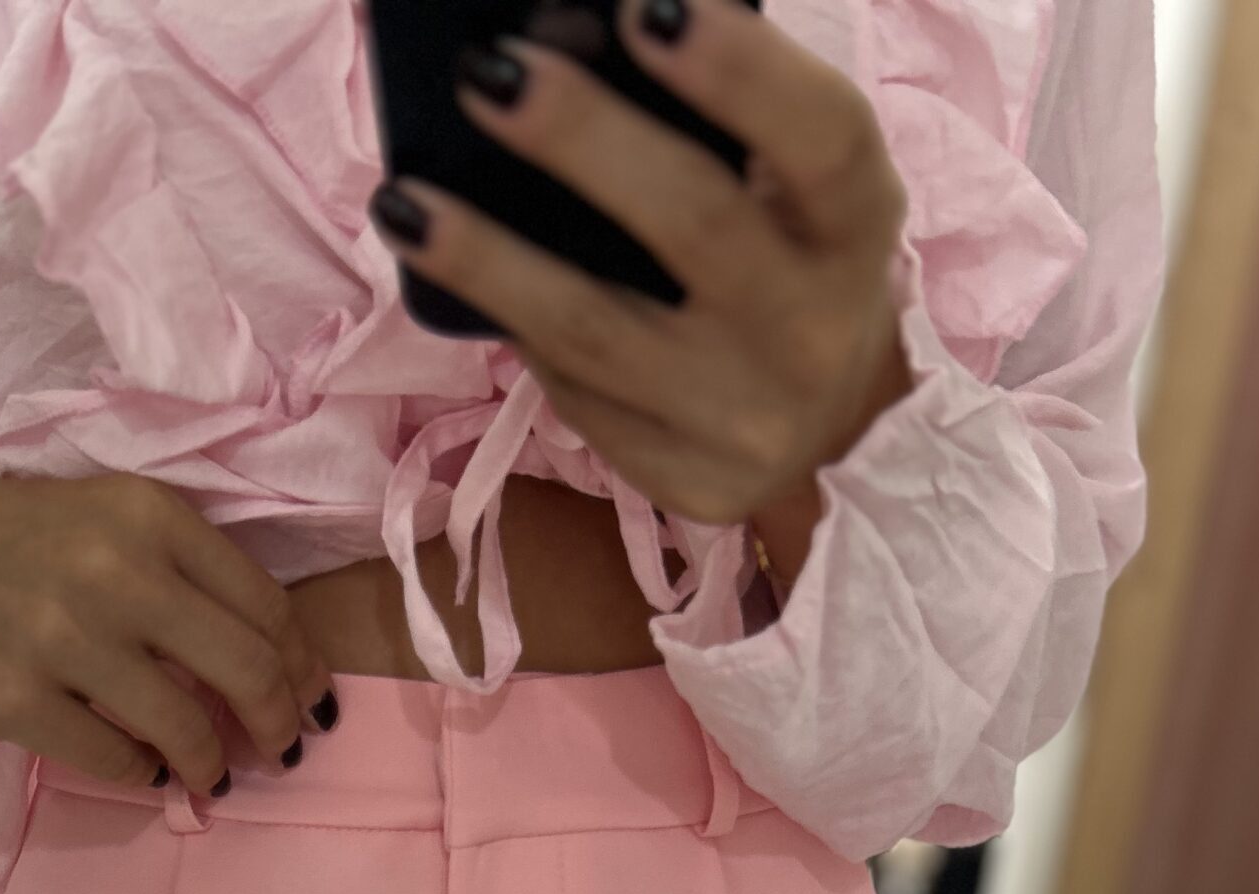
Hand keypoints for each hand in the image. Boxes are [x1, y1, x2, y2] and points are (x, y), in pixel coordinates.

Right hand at [0, 448, 337, 791]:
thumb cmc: (4, 537)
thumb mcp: (101, 516)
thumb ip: (180, 571)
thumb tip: (268, 660)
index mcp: (148, 515)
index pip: (266, 606)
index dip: (304, 667)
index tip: (314, 700)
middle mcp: (115, 570)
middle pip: (248, 671)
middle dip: (280, 724)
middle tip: (285, 751)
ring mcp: (63, 638)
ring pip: (186, 728)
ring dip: (213, 765)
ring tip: (213, 775)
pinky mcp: (15, 699)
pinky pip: (115, 759)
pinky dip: (143, 773)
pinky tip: (146, 770)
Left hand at [367, 0, 913, 553]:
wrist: (831, 430)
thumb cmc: (790, 262)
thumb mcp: (787, 186)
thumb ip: (710, 119)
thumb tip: (560, 35)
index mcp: (854, 228)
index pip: (821, 140)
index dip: (740, 72)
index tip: (644, 9)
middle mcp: (811, 331)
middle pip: (694, 224)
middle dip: (582, 139)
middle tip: (489, 72)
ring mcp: (744, 420)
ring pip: (595, 331)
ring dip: (486, 259)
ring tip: (404, 202)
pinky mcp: (685, 482)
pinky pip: (574, 393)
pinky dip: (510, 326)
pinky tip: (454, 278)